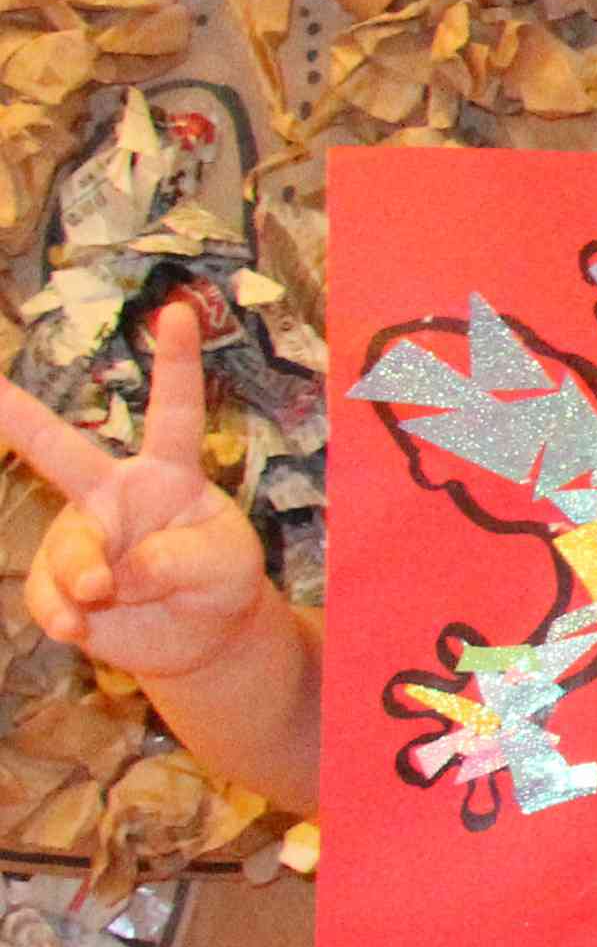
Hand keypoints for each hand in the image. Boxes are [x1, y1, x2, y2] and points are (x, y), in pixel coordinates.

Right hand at [3, 302, 269, 686]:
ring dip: (85, 576)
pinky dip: (63, 614)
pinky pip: (47, 594)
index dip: (175, 363)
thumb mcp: (225, 567)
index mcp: (168, 473)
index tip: (181, 311)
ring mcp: (80, 534)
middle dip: (15, 415)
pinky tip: (77, 631)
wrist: (199, 636)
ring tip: (105, 594)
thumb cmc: (219, 582)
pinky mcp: (57, 580)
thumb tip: (108, 574)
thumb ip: (177, 560)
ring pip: (69, 548)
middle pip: (61, 449)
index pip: (173, 412)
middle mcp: (114, 494)